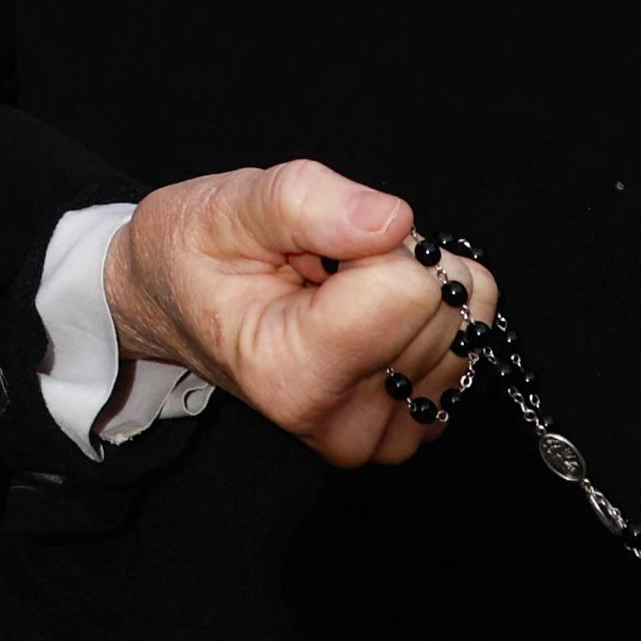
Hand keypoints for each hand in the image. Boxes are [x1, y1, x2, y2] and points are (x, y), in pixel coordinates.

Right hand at [100, 161, 498, 468]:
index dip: (368, 240)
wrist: (174, 304)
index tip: (314, 249)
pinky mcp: (408, 431)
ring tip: (336, 291)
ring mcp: (380, 437)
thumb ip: (308, 203)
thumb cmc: (194, 254)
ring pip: (464, 324)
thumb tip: (393, 220)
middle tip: (321, 269)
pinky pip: (466, 348)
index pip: (408, 290)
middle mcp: (342, 424)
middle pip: (441, 308)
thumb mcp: (227, 206)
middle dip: (390, 263)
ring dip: (407, 288)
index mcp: (293, 376)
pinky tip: (364, 318)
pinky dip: (422, 318)